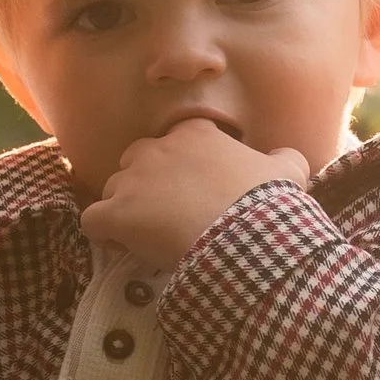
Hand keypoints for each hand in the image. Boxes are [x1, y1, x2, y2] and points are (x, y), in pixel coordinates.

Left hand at [81, 123, 309, 274]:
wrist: (247, 238)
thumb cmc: (267, 204)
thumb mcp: (288, 172)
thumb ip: (283, 157)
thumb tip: (285, 156)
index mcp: (195, 134)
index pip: (173, 142)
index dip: (177, 168)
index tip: (188, 192)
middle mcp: (158, 148)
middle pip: (135, 162)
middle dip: (144, 185)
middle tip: (164, 214)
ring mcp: (133, 180)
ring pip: (112, 190)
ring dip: (123, 210)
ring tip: (143, 236)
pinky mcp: (116, 213)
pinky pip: (91, 220)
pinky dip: (101, 233)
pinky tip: (118, 246)